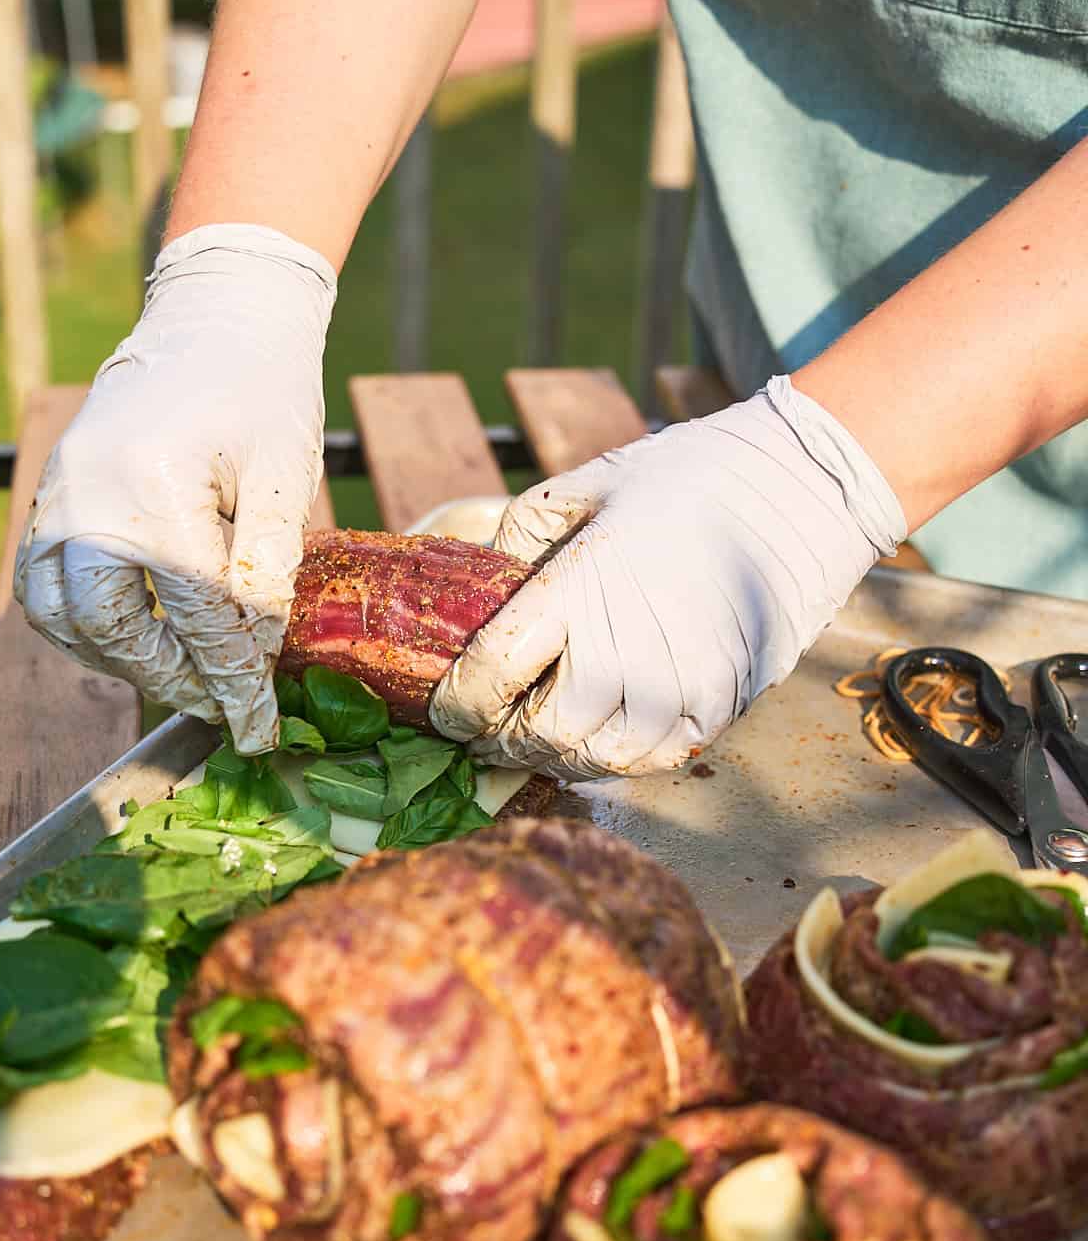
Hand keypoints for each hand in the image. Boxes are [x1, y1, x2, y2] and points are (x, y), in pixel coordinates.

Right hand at [14, 224, 335, 753]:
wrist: (216, 317)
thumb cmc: (264, 391)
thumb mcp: (284, 478)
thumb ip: (266, 570)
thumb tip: (253, 658)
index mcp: (157, 486)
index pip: (196, 614)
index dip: (231, 680)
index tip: (258, 727)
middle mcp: (91, 495)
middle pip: (115, 626)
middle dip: (171, 678)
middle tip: (221, 703)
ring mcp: (60, 494)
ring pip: (65, 615)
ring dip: (119, 660)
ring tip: (180, 678)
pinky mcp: (51, 494)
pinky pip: (43, 585)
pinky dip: (80, 627)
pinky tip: (129, 642)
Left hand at [430, 377, 905, 778]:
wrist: (797, 490)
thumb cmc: (685, 478)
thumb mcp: (582, 485)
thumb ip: (520, 536)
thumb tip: (480, 587)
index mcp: (579, 589)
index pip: (492, 675)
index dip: (457, 706)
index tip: (443, 710)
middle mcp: (626, 651)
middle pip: (538, 734)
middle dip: (499, 740)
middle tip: (482, 732)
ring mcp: (677, 688)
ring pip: (590, 760)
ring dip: (552, 757)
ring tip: (534, 739)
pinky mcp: (718, 708)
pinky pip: (647, 762)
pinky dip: (609, 760)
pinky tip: (592, 738)